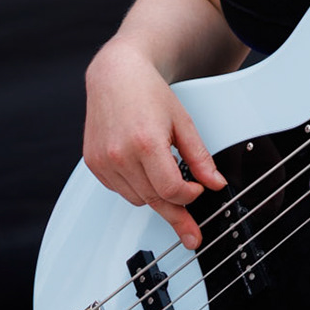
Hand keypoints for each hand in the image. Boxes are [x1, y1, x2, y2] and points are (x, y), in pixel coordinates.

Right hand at [82, 38, 226, 249]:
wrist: (116, 75)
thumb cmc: (148, 93)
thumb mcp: (183, 122)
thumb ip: (199, 157)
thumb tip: (215, 183)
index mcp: (145, 143)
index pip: (171, 190)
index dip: (189, 197)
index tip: (198, 192)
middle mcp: (120, 155)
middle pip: (154, 200)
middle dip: (176, 214)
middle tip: (191, 234)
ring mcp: (103, 161)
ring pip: (137, 199)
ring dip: (155, 196)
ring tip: (165, 177)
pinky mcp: (94, 164)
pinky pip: (120, 190)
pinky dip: (135, 187)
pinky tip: (143, 170)